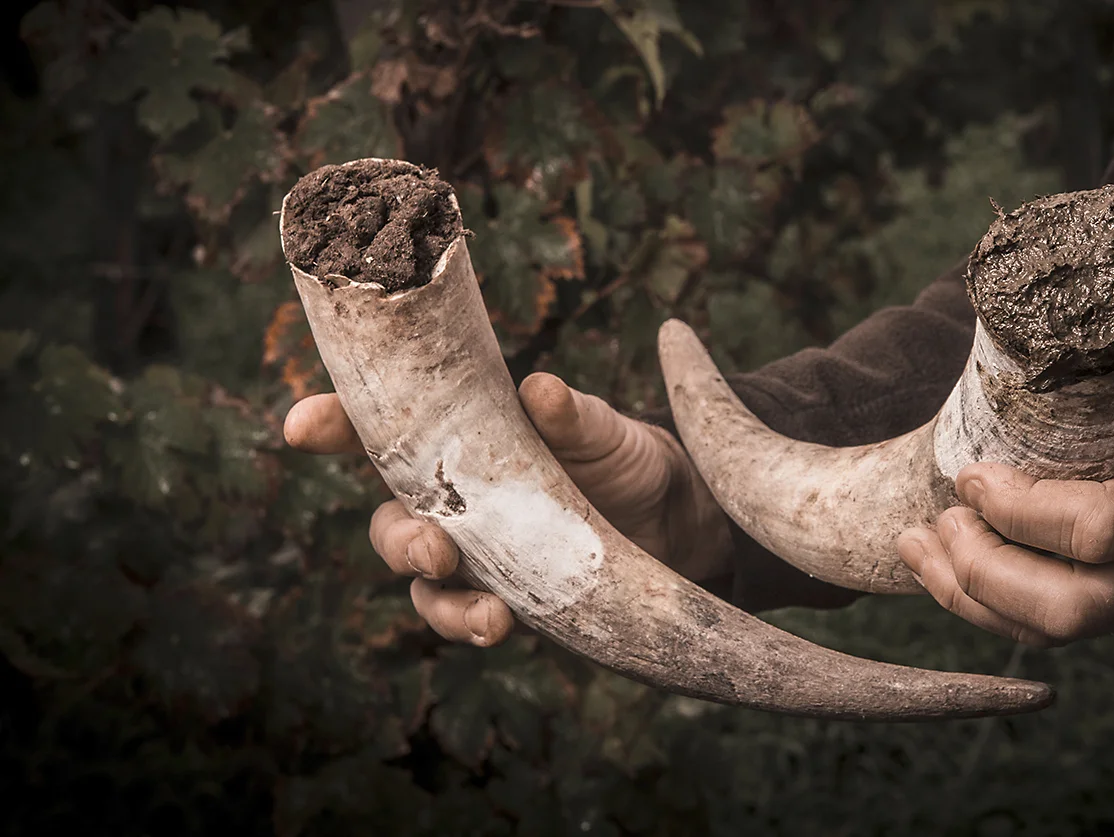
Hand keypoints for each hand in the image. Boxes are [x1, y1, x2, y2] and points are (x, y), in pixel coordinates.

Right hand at [282, 372, 731, 645]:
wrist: (675, 521)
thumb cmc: (621, 456)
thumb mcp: (602, 431)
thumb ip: (572, 417)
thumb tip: (541, 391)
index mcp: (456, 438)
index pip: (379, 429)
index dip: (333, 424)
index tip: (302, 424)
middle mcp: (451, 498)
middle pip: (390, 518)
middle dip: (397, 537)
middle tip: (430, 545)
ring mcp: (473, 553)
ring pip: (421, 579)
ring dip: (434, 592)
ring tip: (479, 607)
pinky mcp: (502, 597)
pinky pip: (464, 616)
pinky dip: (473, 624)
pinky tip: (498, 624)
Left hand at [896, 356, 1113, 646]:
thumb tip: (1027, 349)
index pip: (1097, 532)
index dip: (1020, 510)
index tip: (972, 473)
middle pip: (1062, 609)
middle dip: (978, 569)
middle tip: (936, 516)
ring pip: (1051, 633)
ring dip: (969, 595)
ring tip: (918, 543)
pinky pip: (1059, 629)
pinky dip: (994, 604)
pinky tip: (951, 565)